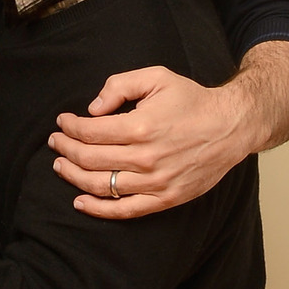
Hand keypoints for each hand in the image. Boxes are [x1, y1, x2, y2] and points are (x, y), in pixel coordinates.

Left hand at [47, 66, 257, 217]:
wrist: (232, 126)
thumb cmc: (193, 101)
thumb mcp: (157, 78)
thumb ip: (120, 86)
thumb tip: (93, 109)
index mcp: (141, 126)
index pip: (89, 132)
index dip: (70, 127)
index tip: (62, 122)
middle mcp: (146, 158)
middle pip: (89, 159)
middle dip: (65, 149)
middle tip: (56, 142)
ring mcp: (155, 182)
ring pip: (101, 185)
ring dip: (73, 176)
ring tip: (60, 167)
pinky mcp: (165, 198)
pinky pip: (124, 210)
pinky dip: (97, 209)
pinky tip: (79, 202)